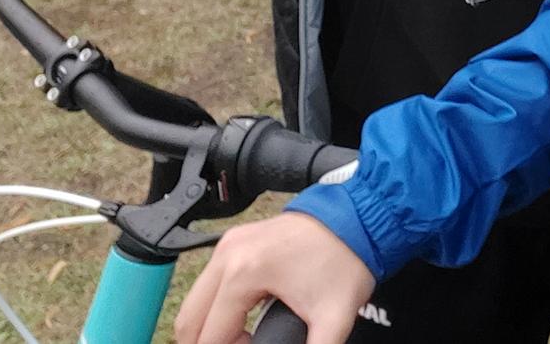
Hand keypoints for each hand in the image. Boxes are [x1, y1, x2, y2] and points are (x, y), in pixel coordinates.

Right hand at [173, 212, 373, 343]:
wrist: (360, 217)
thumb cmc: (347, 260)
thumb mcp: (332, 321)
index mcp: (242, 273)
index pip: (210, 336)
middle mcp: (228, 255)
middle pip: (189, 321)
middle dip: (209, 343)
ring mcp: (229, 244)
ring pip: (195, 302)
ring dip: (210, 327)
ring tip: (244, 339)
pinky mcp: (236, 240)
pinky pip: (209, 284)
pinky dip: (215, 308)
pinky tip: (241, 321)